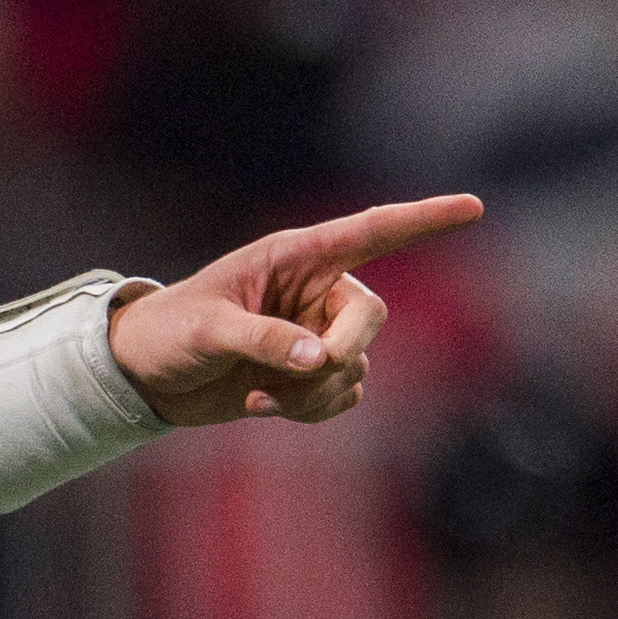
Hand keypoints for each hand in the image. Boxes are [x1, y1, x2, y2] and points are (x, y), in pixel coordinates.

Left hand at [107, 193, 483, 429]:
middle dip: (342, 352)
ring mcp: (315, 334)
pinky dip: (311, 409)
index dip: (423, 219)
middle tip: (299, 373)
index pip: (371, 231)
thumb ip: (262, 340)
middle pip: (370, 317)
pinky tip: (262, 407)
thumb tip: (319, 359)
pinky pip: (342, 394)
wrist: (143, 376)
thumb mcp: (206, 331)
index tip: (474, 208)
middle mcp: (314, 292)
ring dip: (315, 391)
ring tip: (261, 395)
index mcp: (294, 257)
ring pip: (356, 366)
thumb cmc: (167, 332)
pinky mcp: (307, 374)